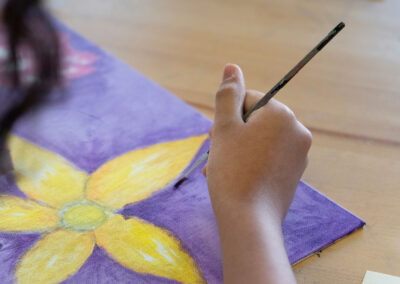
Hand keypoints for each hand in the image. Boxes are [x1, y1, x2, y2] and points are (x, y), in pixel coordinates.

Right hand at [204, 63, 311, 223]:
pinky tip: (234, 177)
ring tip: (219, 168)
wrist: (249, 220)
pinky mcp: (294, 174)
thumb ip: (228, 94)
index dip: (228, 116)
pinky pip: (269, 158)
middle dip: (232, 134)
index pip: (249, 100)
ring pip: (260, 141)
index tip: (217, 137)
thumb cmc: (232, 169)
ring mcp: (299, 155)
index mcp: (282, 114)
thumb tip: (232, 66)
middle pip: (256, 121)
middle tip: (216, 153)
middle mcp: (297, 131)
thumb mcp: (224, 127)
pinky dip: (251, 162)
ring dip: (237, 149)